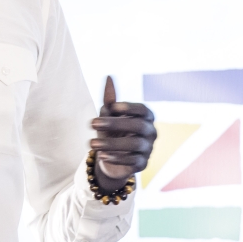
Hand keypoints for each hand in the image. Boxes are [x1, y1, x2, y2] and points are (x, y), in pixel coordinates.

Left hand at [90, 76, 155, 192]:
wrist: (111, 157)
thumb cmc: (112, 131)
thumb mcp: (108, 115)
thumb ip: (110, 99)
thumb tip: (109, 77)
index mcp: (146, 117)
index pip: (143, 110)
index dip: (129, 107)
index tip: (111, 106)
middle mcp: (151, 132)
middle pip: (138, 126)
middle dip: (115, 124)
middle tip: (92, 123)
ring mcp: (148, 149)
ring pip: (134, 145)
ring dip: (111, 144)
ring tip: (91, 143)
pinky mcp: (143, 164)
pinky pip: (132, 161)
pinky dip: (116, 158)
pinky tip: (101, 156)